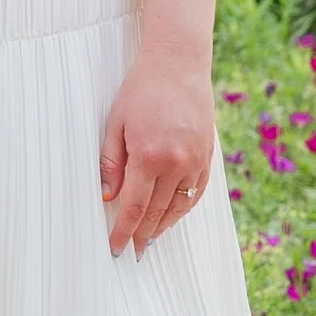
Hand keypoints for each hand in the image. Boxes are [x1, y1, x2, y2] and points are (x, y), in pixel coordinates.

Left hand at [99, 49, 214, 257]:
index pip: (133, 207)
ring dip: (162, 226)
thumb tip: (108, 198)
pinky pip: (196, 192)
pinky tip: (172, 217)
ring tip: (149, 239)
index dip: (123, 231)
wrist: (178, 64)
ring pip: (179, 207)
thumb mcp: (115, 124)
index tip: (116, 248)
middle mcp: (176, 163)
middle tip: (132, 251)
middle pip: (156, 212)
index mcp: (149, 156)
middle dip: (142, 234)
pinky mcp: (208, 156)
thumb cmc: (141, 90)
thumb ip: (111, 164)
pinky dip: (183, 209)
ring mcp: (196, 161)